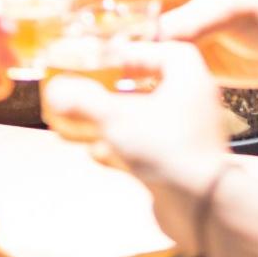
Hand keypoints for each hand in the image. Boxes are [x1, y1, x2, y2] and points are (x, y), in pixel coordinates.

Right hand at [41, 43, 230, 252]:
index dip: (131, 54)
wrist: (201, 205)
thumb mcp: (116, 117)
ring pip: (147, 120)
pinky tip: (97, 154)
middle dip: (116, 91)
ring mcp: (189, 134)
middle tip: (90, 91)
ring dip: (116, 121)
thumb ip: (84, 101)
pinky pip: (149, 148)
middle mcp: (193, 100)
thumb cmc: (165, 147)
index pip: (161, 51)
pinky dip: (123, 149)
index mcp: (188, 75)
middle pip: (150, 87)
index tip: (104, 61)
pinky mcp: (182, 163)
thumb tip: (56, 90)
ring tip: (84, 123)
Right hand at [62, 0, 257, 90]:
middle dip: (80, 11)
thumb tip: (137, 44)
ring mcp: (168, 20)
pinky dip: (118, 66)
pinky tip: (107, 82)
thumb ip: (182, 27)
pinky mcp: (176, 51)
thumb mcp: (227, 12)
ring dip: (95, 41)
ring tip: (76, 63)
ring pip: (116, 26)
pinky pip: (137, 55)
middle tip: (61, 39)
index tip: (65, 2)